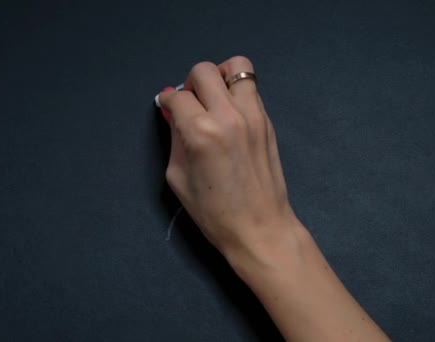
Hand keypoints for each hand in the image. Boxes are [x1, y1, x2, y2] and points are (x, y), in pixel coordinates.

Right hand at [159, 56, 301, 257]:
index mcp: (201, 132)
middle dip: (190, 84)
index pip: (177, 96)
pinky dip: (236, 91)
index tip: (166, 109)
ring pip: (236, 66)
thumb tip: (173, 112)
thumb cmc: (213, 212)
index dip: (167, 101)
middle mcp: (228, 115)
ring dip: (219, 78)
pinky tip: (230, 114)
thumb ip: (174, 138)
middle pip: (204, 71)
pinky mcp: (267, 120)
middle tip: (189, 105)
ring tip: (214, 100)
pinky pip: (250, 87)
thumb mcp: (177, 177)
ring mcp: (253, 114)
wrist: (260, 227)